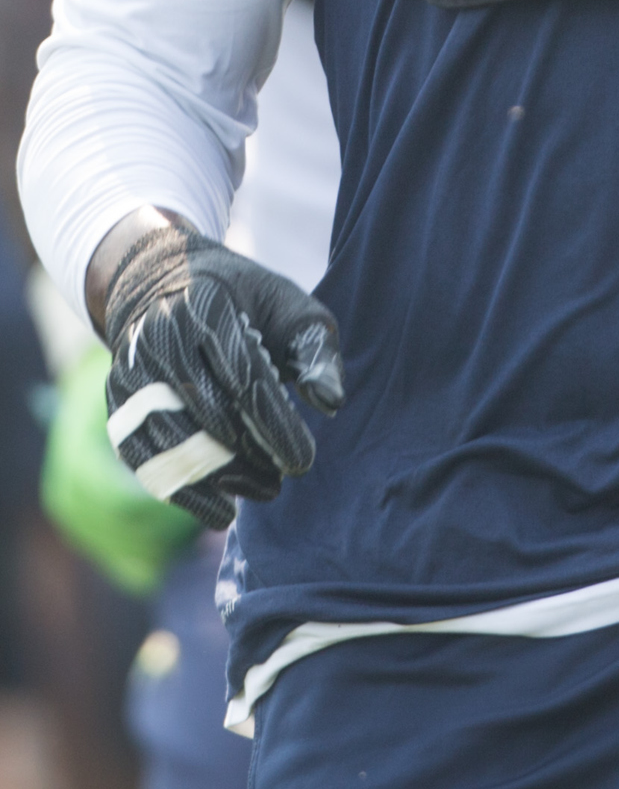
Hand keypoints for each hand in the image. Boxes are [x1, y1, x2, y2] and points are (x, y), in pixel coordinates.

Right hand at [102, 225, 344, 527]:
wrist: (158, 280)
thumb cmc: (239, 297)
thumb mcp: (286, 302)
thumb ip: (314, 347)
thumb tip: (330, 402)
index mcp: (207, 305)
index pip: (244, 377)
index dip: (274, 425)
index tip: (303, 461)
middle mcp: (161, 337)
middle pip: (208, 413)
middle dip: (250, 455)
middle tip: (283, 479)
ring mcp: (133, 370)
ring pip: (173, 441)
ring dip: (219, 478)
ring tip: (261, 491)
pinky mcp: (117, 400)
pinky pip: (144, 456)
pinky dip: (181, 490)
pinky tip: (219, 508)